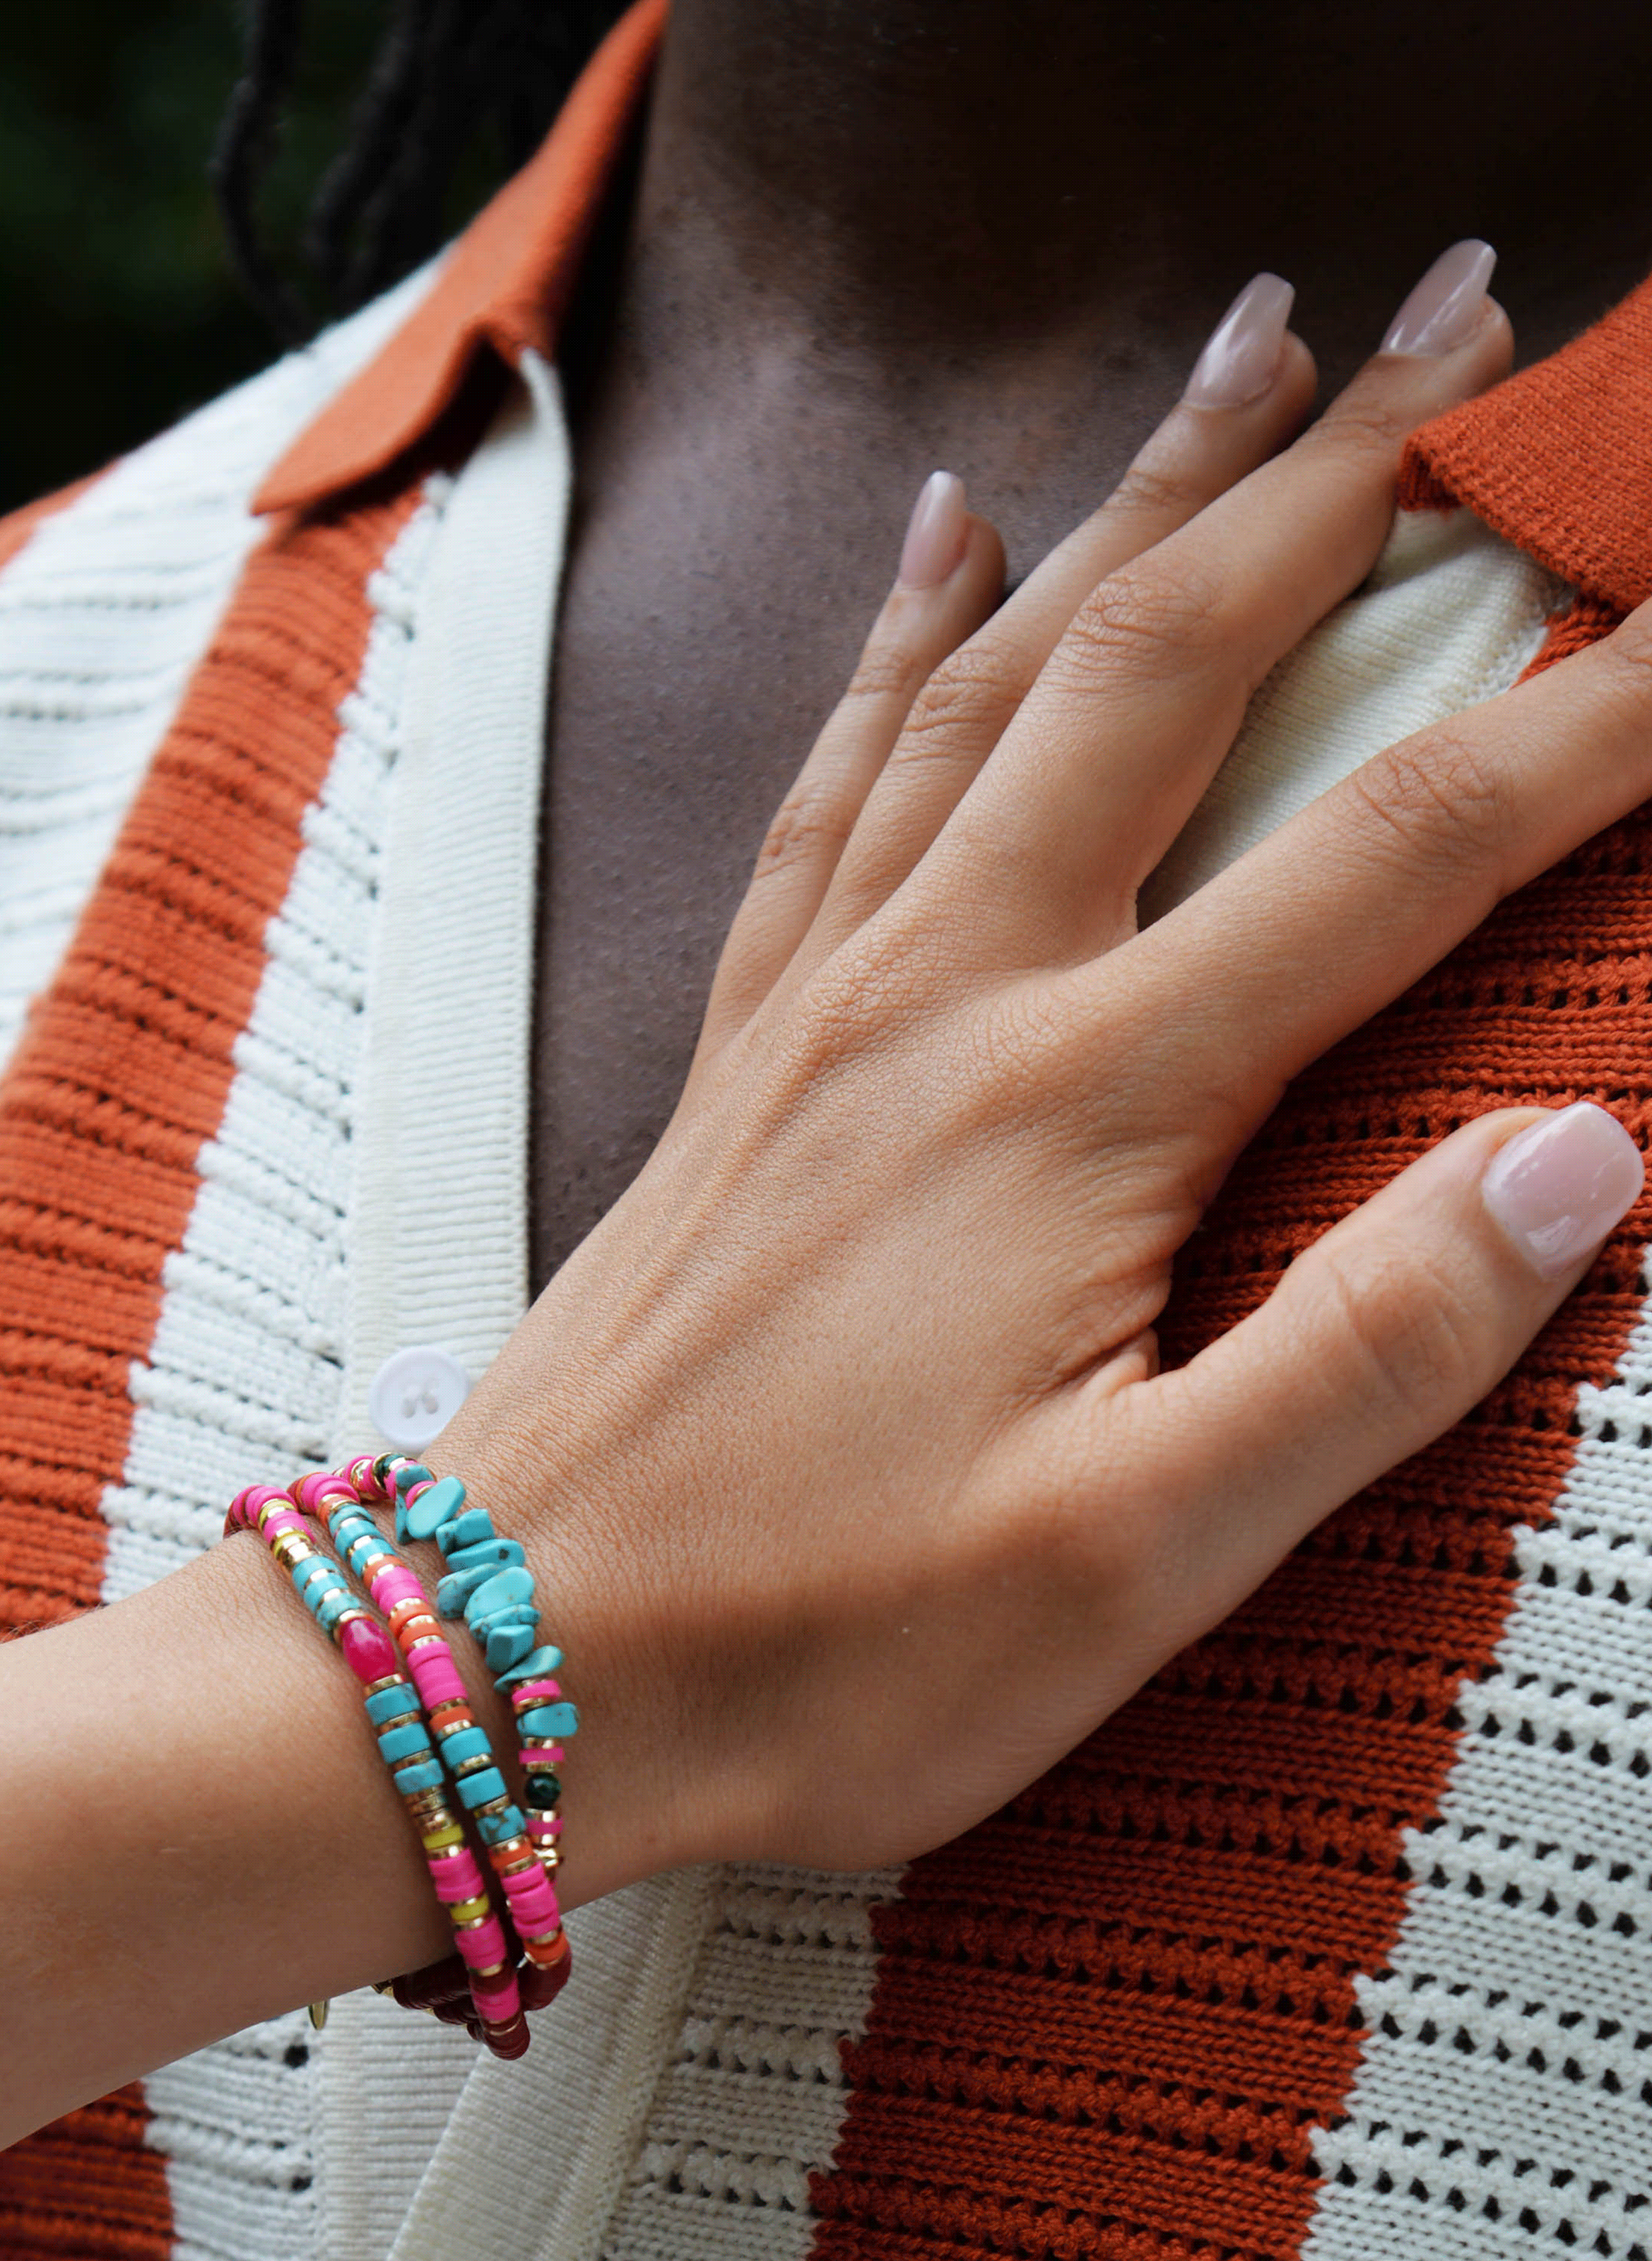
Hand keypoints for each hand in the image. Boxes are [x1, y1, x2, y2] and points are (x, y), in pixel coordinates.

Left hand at [440, 279, 1647, 1898]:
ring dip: (1143, 494)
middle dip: (1334, 475)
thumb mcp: (1133, 1562)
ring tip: (1243, 346)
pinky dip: (909, 633)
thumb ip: (1364, 1352)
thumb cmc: (818, 1643)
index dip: (1584, 720)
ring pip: (1002, 669)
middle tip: (1454, 317)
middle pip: (1171, 664)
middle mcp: (946, 993)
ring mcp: (828, 994)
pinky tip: (947, 529)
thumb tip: (1582, 1156)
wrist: (499, 1653)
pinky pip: (837, 772)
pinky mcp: (750, 1036)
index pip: (1391, 853)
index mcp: (1075, 1106)